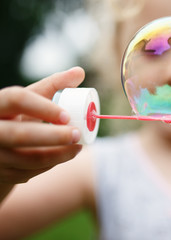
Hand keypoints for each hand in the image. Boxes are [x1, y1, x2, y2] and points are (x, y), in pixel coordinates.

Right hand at [0, 67, 84, 183]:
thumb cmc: (16, 115)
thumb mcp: (29, 99)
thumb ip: (52, 86)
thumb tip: (79, 72)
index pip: (16, 99)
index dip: (43, 107)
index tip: (66, 115)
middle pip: (20, 134)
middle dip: (53, 136)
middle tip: (77, 135)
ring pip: (28, 159)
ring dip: (58, 155)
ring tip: (78, 147)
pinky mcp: (0, 173)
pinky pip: (29, 172)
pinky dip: (50, 165)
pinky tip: (63, 156)